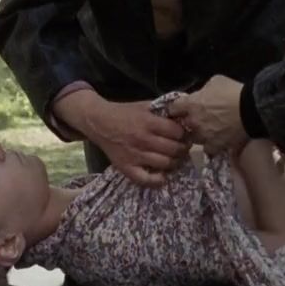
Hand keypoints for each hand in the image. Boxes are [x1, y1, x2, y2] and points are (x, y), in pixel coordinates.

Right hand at [56, 91, 189, 186]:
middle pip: (174, 149)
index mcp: (148, 122)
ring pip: (165, 164)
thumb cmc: (125, 113)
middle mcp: (143, 139)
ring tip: (174, 159)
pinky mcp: (126, 167)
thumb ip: (164, 110)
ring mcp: (134, 155)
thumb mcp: (145, 105)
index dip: (184, 134)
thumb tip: (185, 115)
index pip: (177, 132)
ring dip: (174, 163)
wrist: (99, 122)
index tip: (184, 135)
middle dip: (183, 149)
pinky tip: (162, 175)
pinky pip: (146, 180)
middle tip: (183, 148)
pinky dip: (157, 180)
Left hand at [166, 75, 249, 155]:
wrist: (251, 109)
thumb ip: (203, 90)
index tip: (180, 109)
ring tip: (208, 131)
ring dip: (198, 135)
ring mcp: (203, 136)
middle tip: (195, 120)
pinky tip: (216, 141)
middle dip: (187, 122)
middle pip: (182, 125)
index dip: (177, 108)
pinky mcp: (215, 146)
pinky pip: (208, 149)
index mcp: (191, 104)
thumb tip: (201, 95)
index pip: (173, 108)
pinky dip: (211, 145)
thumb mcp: (215, 82)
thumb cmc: (233, 92)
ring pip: (193, 139)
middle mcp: (193, 122)